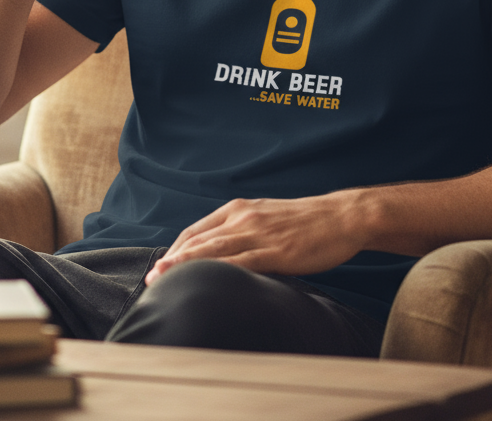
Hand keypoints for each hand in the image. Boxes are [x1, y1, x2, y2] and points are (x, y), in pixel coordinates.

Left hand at [145, 193, 366, 284]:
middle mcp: (242, 218)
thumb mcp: (266, 219)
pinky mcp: (275, 250)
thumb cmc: (305, 223)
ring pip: (213, 249)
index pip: (196, 231)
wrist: (340, 216)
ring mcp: (258, 233)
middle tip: (151, 279)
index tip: (160, 267)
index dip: (175, 250)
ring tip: (162, 278)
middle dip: (172, 260)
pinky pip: (242, 262)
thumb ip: (243, 233)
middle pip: (198, 240)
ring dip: (184, 264)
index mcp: (238, 210)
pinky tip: (206, 281)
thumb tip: (223, 256)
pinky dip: (219, 271)